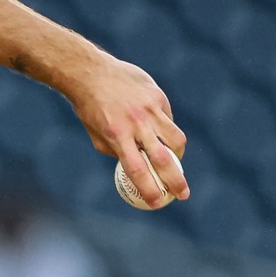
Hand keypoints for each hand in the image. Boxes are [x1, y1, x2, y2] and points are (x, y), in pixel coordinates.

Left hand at [68, 55, 189, 206]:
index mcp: (117, 136)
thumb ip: (118, 152)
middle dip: (176, 180)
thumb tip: (138, 168)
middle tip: (183, 194)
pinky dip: (165, 128)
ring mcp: (150, 108)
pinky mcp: (158, 96)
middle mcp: (136, 123)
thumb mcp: (98, 136)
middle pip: (163, 158)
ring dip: (178, 154)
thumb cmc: (91, 109)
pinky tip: (156, 127)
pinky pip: (168, 119)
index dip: (149, 189)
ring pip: (175, 138)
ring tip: (176, 161)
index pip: (137, 170)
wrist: (91, 73)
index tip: (158, 203)